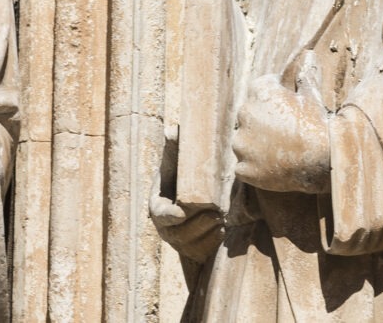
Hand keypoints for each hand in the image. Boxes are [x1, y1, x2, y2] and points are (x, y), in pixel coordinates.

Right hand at [148, 127, 223, 262]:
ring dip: (207, 233)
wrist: (204, 194)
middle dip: (197, 225)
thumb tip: (172, 131)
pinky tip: (223, 230)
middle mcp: (166, 228)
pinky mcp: (194, 249)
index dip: (169, 216)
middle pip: (178, 234)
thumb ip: (176, 147)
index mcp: (159, 206)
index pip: (160, 215)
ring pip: (190, 244)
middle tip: (217, 213)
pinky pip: (202, 252)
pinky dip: (213, 242)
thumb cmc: (188, 174)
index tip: (181, 213)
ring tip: (223, 219)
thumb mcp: (180, 160)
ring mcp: (179, 241)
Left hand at [230, 77, 332, 194]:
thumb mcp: (312, 96)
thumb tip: (308, 55)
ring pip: (244, 141)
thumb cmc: (318, 124)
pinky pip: (245, 165)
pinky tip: (275, 166)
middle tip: (286, 130)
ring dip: (256, 144)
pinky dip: (256, 166)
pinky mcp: (243, 168)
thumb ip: (305, 75)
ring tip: (280, 151)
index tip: (286, 106)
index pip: (259, 88)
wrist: (322, 159)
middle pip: (249, 115)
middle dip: (263, 120)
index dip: (274, 96)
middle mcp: (245, 114)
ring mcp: (242, 144)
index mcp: (260, 92)